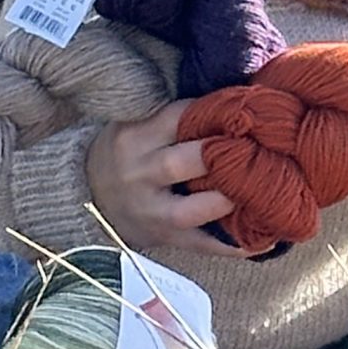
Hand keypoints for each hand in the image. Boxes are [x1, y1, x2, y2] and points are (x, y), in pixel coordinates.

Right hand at [85, 100, 245, 259]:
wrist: (85, 196)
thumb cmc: (124, 154)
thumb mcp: (133, 126)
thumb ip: (172, 118)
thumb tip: (230, 103)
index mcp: (134, 137)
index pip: (178, 118)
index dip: (216, 114)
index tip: (248, 112)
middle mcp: (140, 173)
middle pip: (182, 162)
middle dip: (220, 156)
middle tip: (258, 148)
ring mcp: (151, 210)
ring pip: (190, 210)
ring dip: (227, 201)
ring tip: (262, 192)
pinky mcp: (162, 237)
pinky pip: (198, 244)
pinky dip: (230, 245)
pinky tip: (261, 239)